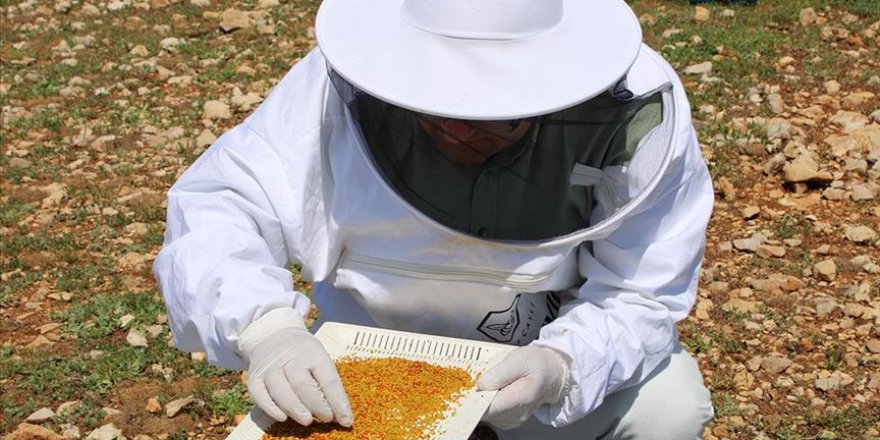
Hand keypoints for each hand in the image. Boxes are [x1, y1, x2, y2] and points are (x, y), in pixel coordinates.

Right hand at [238, 308, 352, 425]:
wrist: (274, 334)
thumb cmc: (303, 353)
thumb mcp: (319, 358)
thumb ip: (327, 384)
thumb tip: (340, 415)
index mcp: (313, 353)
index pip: (328, 379)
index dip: (338, 402)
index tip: (345, 420)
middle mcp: (290, 359)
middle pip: (303, 385)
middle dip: (316, 405)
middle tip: (326, 419)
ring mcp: (270, 368)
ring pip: (281, 391)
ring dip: (295, 409)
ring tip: (307, 420)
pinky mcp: (255, 377)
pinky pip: (260, 395)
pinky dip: (271, 408)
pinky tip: (282, 417)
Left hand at [477, 345, 568, 429]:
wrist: (553, 373)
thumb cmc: (538, 364)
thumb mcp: (519, 359)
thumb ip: (499, 373)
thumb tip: (481, 385)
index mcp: (520, 398)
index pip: (487, 408)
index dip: (473, 399)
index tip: (467, 388)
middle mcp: (516, 414)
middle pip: (484, 411)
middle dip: (477, 395)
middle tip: (482, 378)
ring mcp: (512, 419)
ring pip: (485, 413)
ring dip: (482, 398)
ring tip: (492, 382)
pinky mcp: (508, 419)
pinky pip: (490, 413)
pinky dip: (487, 401)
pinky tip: (494, 390)